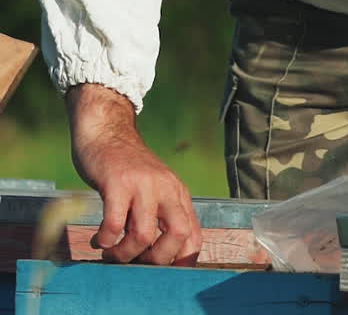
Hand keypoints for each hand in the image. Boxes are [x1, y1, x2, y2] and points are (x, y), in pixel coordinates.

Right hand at [67, 84, 201, 264]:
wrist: (106, 131)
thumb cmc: (127, 168)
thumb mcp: (154, 188)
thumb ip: (160, 215)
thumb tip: (156, 259)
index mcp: (177, 192)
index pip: (193, 235)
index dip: (180, 261)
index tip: (159, 271)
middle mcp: (165, 187)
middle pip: (179, 234)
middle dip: (157, 260)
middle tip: (136, 262)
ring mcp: (142, 184)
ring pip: (144, 235)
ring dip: (124, 254)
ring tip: (111, 253)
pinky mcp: (117, 182)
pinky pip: (114, 224)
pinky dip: (105, 240)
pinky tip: (98, 238)